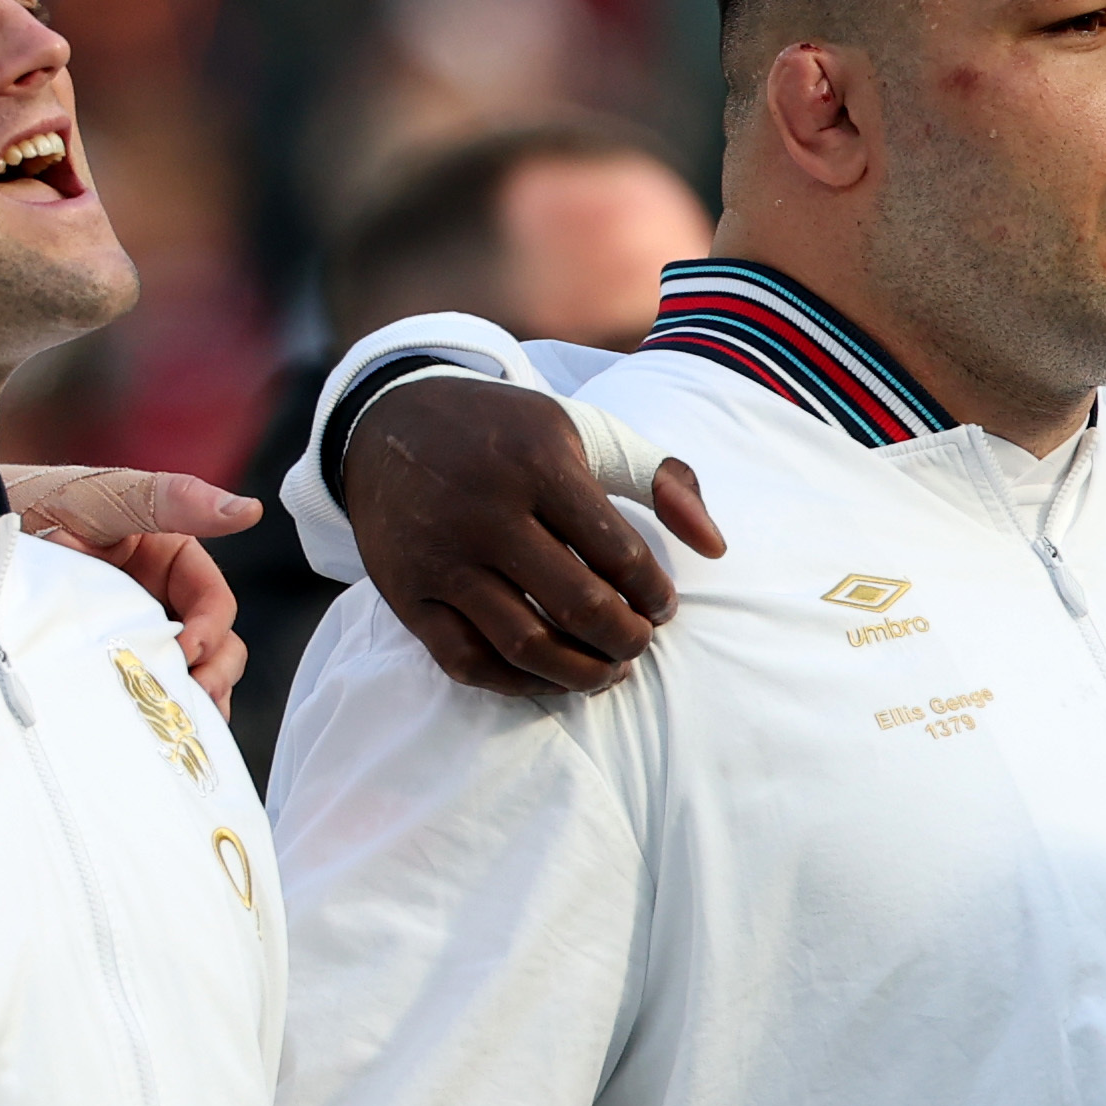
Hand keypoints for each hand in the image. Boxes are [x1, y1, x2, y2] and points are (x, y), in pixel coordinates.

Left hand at [7, 465, 263, 714]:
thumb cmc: (40, 499)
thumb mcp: (109, 497)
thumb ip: (175, 500)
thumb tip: (247, 510)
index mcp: (171, 557)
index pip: (213, 601)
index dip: (211, 630)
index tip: (187, 652)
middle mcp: (157, 597)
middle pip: (212, 644)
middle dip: (212, 673)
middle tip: (194, 699)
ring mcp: (128, 630)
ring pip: (181, 673)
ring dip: (190, 700)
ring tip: (181, 727)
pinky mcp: (97, 658)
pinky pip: (136, 687)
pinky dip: (151, 710)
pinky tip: (152, 732)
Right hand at [348, 379, 725, 696]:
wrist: (389, 422)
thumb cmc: (507, 434)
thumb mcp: (587, 431)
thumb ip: (663, 479)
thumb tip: (716, 548)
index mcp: (540, 464)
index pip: (619, 553)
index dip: (654, 594)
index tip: (662, 607)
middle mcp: (486, 513)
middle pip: (578, 605)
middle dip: (625, 639)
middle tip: (639, 643)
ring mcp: (441, 558)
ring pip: (524, 644)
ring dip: (579, 673)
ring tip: (607, 671)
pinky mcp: (406, 594)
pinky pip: (467, 661)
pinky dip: (516, 683)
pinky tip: (550, 678)